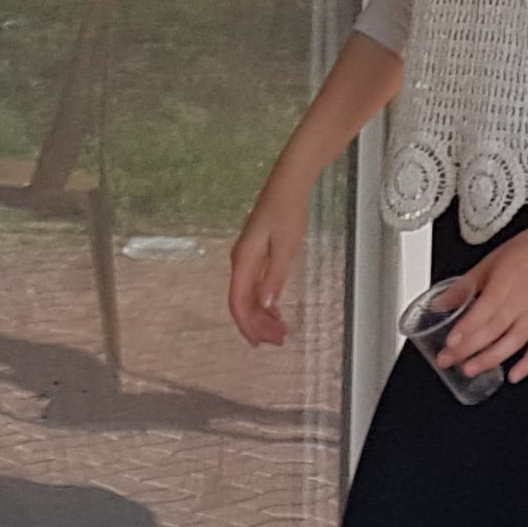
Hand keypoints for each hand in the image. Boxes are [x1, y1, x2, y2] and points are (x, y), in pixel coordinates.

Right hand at [228, 188, 304, 347]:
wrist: (289, 183)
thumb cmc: (288, 211)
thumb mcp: (286, 247)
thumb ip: (275, 277)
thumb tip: (267, 306)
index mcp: (244, 261)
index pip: (238, 302)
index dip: (247, 326)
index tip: (260, 343)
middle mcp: (241, 262)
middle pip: (243, 303)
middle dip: (259, 325)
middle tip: (280, 340)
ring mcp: (247, 259)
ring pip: (250, 297)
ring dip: (263, 316)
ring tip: (282, 331)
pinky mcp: (256, 255)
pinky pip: (256, 286)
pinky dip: (266, 302)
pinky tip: (277, 312)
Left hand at [430, 225, 527, 386]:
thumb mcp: (494, 258)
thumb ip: (466, 284)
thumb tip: (440, 304)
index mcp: (508, 278)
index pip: (485, 307)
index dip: (467, 326)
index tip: (450, 341)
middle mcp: (524, 298)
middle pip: (494, 328)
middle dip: (469, 347)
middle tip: (448, 359)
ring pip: (514, 341)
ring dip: (492, 359)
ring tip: (471, 369)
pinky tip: (514, 375)